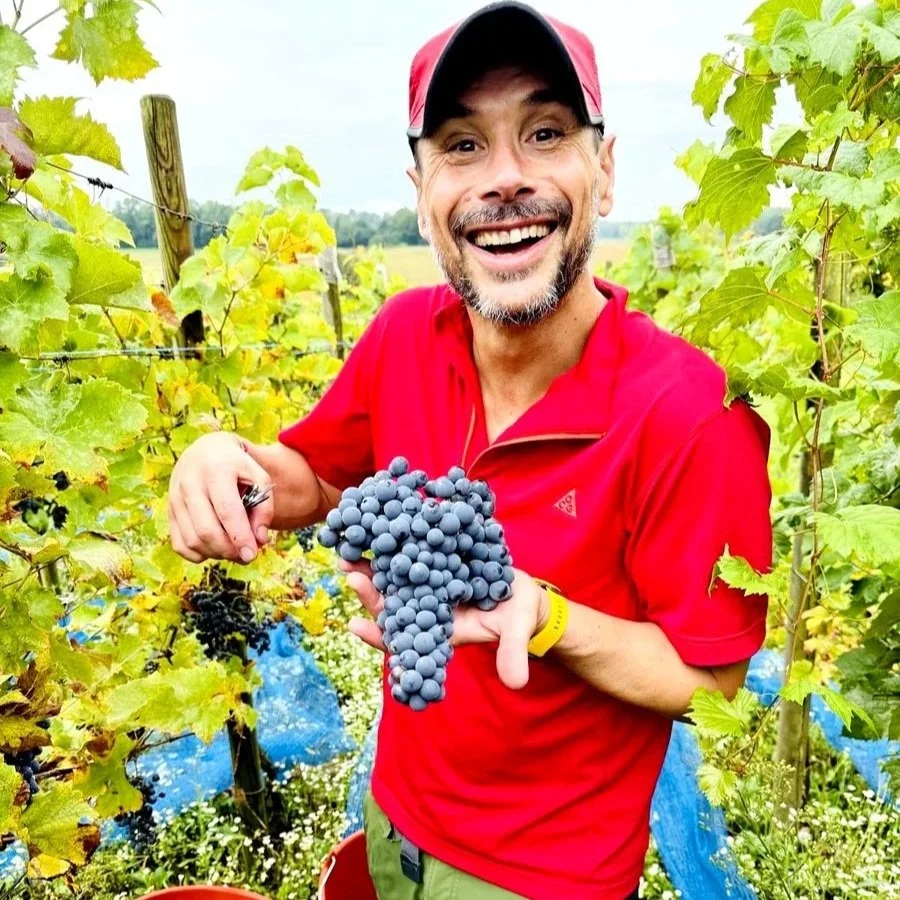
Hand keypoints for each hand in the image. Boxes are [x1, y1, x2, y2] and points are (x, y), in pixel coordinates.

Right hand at [168, 432, 273, 563]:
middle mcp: (190, 483)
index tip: (252, 554)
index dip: (240, 537)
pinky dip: (199, 554)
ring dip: (216, 553)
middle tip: (246, 555)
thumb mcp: (259, 477)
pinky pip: (180, 545)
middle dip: (229, 550)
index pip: (227, 511)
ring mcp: (175, 498)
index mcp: (216, 470)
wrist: (207, 452)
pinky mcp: (168, 512)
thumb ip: (264, 508)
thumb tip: (259, 541)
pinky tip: (215, 548)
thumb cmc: (238, 467)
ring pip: (193, 541)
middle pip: (206, 530)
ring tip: (233, 549)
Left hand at [338, 560, 547, 689]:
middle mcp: (428, 607)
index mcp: (440, 629)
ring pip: (396, 577)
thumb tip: (517, 683)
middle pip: (392, 603)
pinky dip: (397, 542)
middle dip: (369, 591)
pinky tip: (379, 526)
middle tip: (349, 574)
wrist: (524, 591)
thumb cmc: (518, 615)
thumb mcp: (517, 631)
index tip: (356, 625)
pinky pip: (413, 553)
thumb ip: (512, 653)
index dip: (380, 635)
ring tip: (348, 550)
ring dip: (373, 565)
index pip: (404, 637)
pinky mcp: (438, 561)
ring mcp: (431, 584)